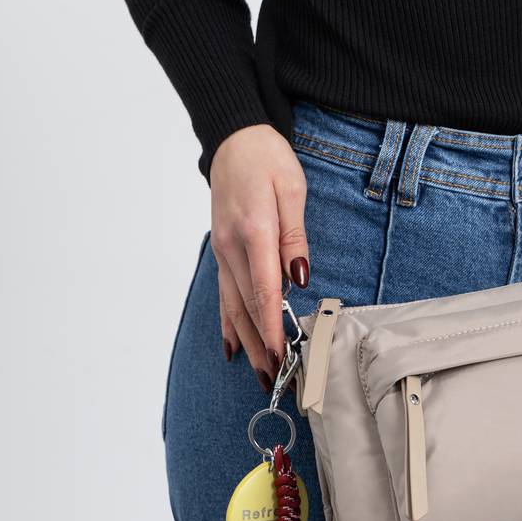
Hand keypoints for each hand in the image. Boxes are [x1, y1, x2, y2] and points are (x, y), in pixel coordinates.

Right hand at [209, 124, 310, 391]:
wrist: (234, 140)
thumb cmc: (267, 159)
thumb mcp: (291, 190)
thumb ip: (295, 237)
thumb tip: (299, 277)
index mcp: (253, 232)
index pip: (264, 291)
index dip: (272, 329)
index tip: (283, 357)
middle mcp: (232, 247)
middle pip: (246, 307)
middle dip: (262, 347)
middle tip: (277, 380)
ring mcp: (223, 251)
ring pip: (233, 306)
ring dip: (246, 342)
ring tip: (259, 373)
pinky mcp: (222, 250)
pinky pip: (224, 293)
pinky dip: (229, 322)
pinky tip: (233, 345)